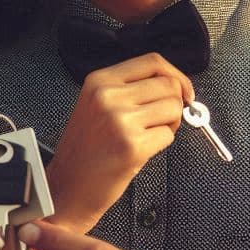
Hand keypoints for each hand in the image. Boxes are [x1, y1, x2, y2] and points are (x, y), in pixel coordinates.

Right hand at [45, 53, 193, 231]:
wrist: (67, 187)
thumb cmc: (84, 150)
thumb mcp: (96, 105)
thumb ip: (130, 89)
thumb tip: (174, 84)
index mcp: (99, 81)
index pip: (152, 62)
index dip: (176, 75)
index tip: (183, 90)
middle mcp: (108, 96)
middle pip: (168, 85)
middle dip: (174, 103)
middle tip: (159, 120)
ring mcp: (120, 121)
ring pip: (173, 108)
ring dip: (169, 123)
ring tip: (146, 135)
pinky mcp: (133, 146)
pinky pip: (168, 135)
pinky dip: (161, 143)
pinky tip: (140, 150)